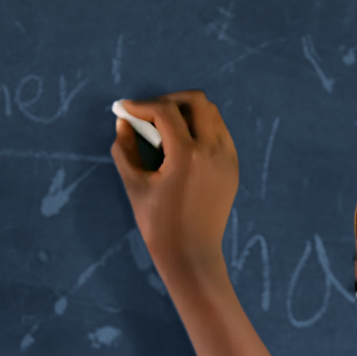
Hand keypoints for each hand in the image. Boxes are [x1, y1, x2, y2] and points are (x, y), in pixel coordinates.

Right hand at [109, 90, 238, 290]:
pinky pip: (219, 133)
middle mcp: (213, 150)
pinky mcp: (233, 167)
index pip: (166, 111)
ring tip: (164, 129)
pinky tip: (182, 144)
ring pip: (211, 114)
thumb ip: (125, 150)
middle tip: (148, 113)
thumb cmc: (158, 225)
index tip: (125, 108)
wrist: (191, 255)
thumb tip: (123, 122)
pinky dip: (200, 129)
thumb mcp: (135, 186)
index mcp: (187, 155)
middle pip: (197, 101)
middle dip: (169, 100)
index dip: (141, 105)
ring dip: (186, 113)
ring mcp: (227, 158)